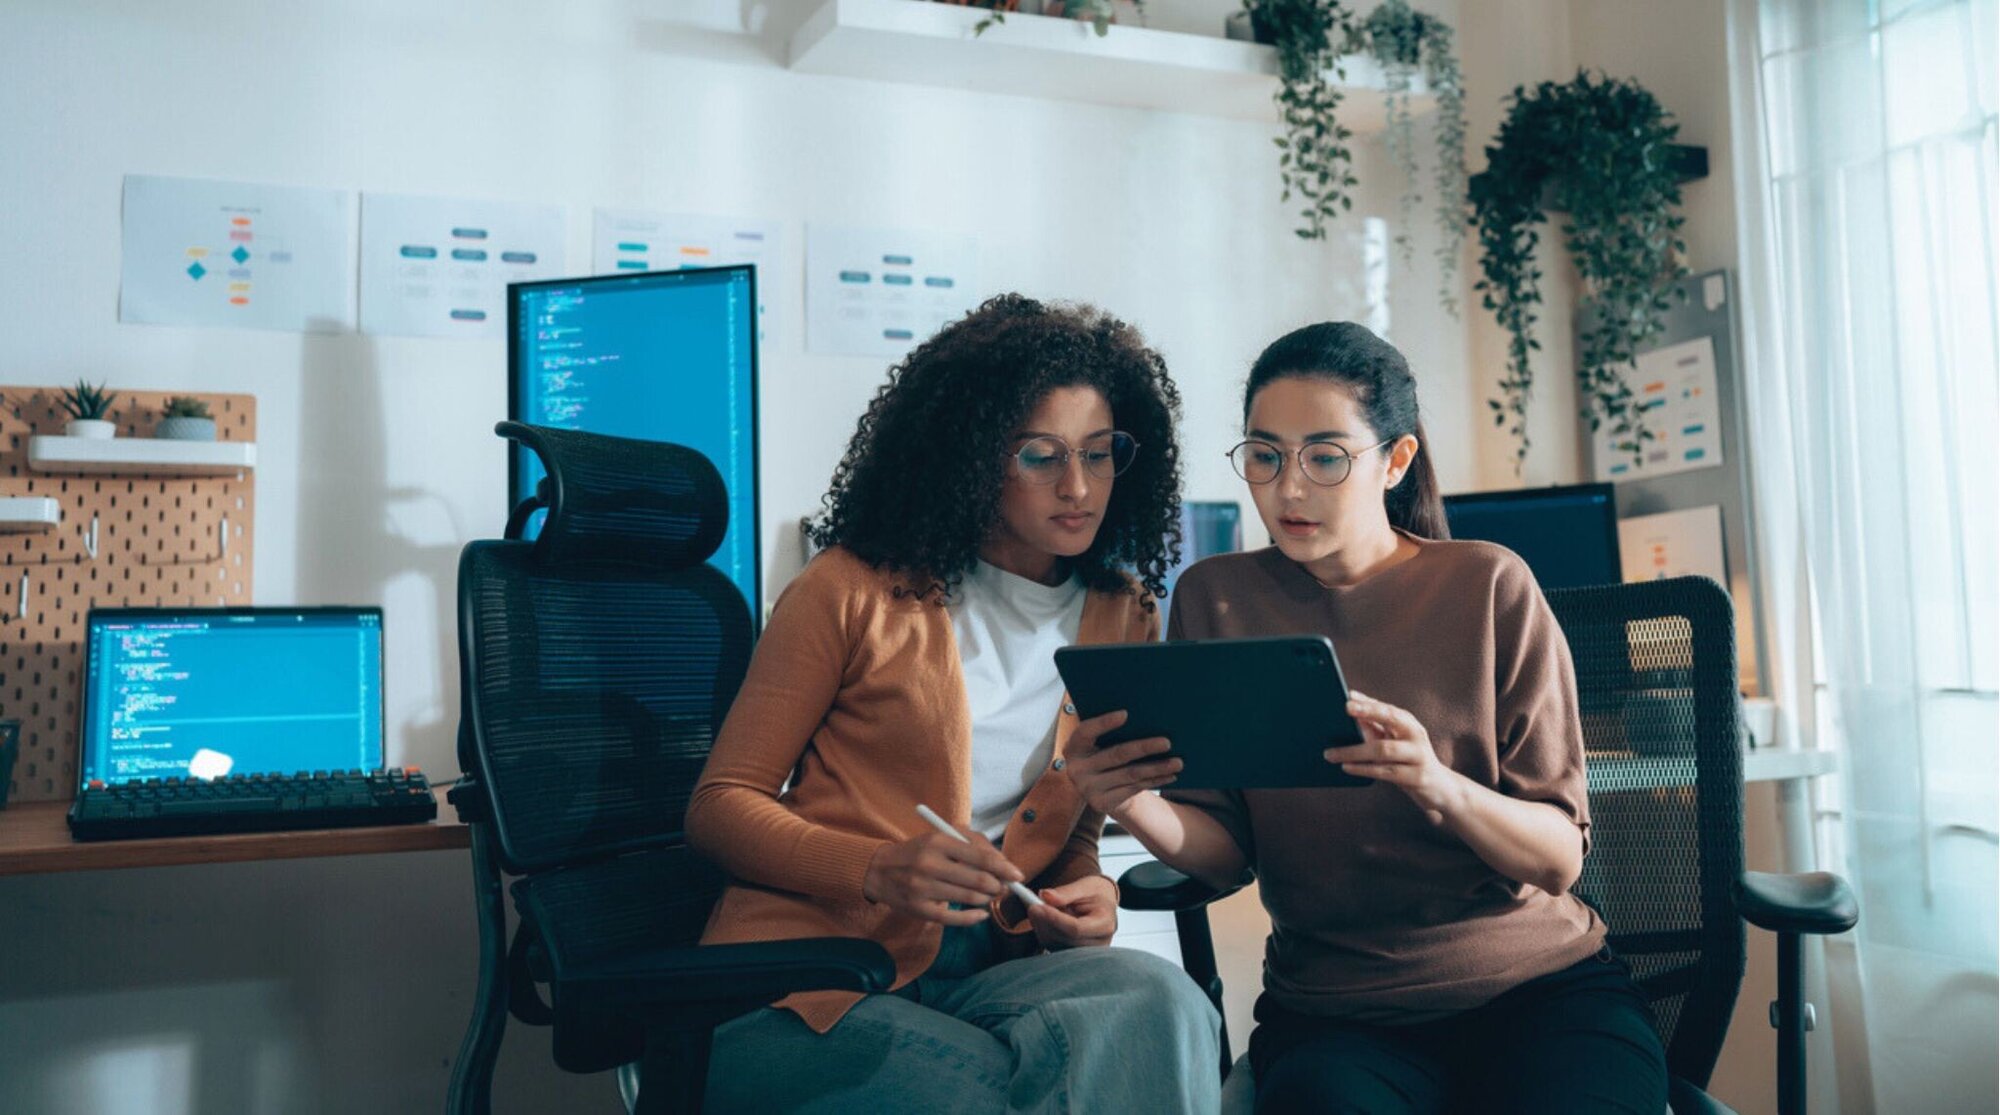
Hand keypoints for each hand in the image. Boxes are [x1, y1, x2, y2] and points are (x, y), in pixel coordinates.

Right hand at [863, 829, 1023, 925]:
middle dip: (999, 886)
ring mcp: (923, 889)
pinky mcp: (919, 910)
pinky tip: (980, 914)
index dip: (1004, 868)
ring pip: (970, 899)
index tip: (1018, 875)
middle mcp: (930, 864)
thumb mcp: (942, 837)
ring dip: (986, 899)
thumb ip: (974, 844)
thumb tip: (1004, 864)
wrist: (880, 870)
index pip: (981, 857)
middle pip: (979, 880)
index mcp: (938, 842)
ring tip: (988, 896)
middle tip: (1004, 888)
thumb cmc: (919, 851)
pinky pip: (955, 919)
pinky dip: (973, 918)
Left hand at [1026, 875, 1117, 948]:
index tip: (1036, 906)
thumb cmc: (1095, 893)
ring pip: (1054, 944)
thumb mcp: (1085, 886)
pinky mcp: (1073, 954)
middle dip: (1044, 922)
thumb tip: (1045, 896)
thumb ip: (1066, 892)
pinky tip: (1042, 918)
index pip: (1076, 928)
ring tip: (1038, 907)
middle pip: (1063, 938)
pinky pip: (1051, 946)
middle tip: (1031, 904)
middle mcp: (1098, 944)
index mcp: (1105, 925)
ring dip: (1041, 926)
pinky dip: (1043, 931)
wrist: (1102, 905)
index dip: (1054, 919)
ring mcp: (1086, 953)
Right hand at [1059, 710, 1181, 821]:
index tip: (1126, 714)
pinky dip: (1154, 781)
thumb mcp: (1100, 742)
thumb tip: (1144, 716)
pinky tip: (1170, 775)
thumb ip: (1111, 732)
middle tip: (1167, 742)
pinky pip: (1134, 789)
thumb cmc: (1104, 754)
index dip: (1104, 723)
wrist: (1100, 788)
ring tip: (1178, 762)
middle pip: (1116, 754)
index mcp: (1073, 747)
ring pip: (1130, 774)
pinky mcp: (1102, 804)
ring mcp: (1088, 789)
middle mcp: (1076, 769)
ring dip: (1157, 767)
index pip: (1085, 731)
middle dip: (1144, 747)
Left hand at [1324, 690, 1464, 824]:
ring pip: (1383, 749)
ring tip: (1330, 754)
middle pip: (1391, 719)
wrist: (1440, 789)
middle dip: (1368, 711)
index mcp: (1409, 724)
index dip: (1368, 702)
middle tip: (1345, 708)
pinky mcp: (1417, 777)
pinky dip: (1363, 769)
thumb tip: (1348, 712)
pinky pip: (1386, 771)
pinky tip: (1346, 767)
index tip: (1348, 696)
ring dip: (1354, 751)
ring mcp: (1419, 756)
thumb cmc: (1407, 761)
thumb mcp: (1393, 742)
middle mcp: (1416, 735)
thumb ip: (1374, 728)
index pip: (1387, 708)